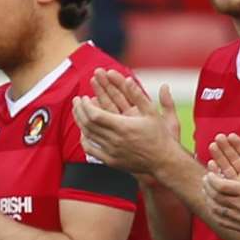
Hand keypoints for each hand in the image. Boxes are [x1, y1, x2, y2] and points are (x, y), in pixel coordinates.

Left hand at [71, 70, 185, 177]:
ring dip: (80, 122)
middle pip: (88, 124)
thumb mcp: (152, 112)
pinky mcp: (111, 161)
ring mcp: (112, 152)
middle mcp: (115, 140)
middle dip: (80, 110)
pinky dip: (84, 139)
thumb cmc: (159, 135)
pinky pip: (91, 150)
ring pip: (88, 136)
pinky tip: (83, 132)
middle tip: (76, 100)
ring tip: (77, 111)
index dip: (86, 105)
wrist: (163, 161)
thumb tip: (128, 79)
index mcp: (123, 127)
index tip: (84, 97)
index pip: (95, 115)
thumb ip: (138, 95)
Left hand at [203, 134, 239, 233]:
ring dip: (208, 199)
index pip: (221, 186)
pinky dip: (214, 213)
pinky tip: (212, 206)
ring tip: (206, 191)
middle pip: (216, 197)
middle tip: (205, 180)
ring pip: (216, 209)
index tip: (209, 174)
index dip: (212, 180)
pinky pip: (222, 220)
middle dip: (208, 187)